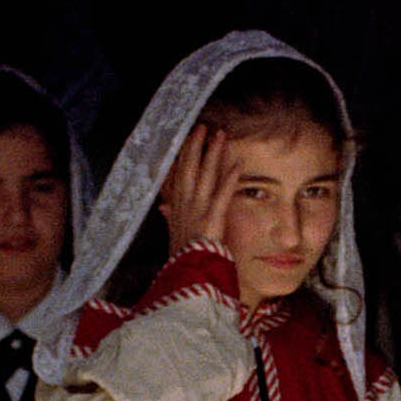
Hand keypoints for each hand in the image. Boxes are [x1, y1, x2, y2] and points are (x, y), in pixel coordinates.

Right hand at [157, 125, 240, 258]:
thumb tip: (163, 206)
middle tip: (202, 127)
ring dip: (213, 153)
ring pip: (205, 175)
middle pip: (189, 168)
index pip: (179, 175)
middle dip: (195, 146)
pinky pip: (222, 193)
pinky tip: (238, 162)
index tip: (187, 139)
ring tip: (220, 135)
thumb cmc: (181, 256)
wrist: (186, 273)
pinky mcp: (212, 218)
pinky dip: (230, 177)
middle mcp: (185, 204)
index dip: (183, 156)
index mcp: (176, 207)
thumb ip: (170, 216)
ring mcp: (198, 209)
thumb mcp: (172, 234)